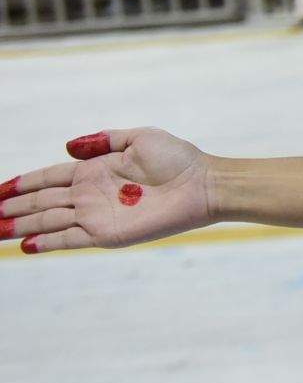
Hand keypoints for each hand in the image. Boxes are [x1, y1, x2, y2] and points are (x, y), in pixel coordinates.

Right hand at [1, 129, 216, 253]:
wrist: (203, 185)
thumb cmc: (178, 158)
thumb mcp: (139, 137)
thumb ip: (102, 140)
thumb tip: (67, 146)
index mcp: (94, 170)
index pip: (48, 177)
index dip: (22, 183)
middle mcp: (89, 194)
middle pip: (40, 202)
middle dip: (11, 207)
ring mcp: (96, 215)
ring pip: (47, 221)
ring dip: (19, 226)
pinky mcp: (107, 234)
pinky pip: (69, 239)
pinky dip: (47, 242)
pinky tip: (25, 245)